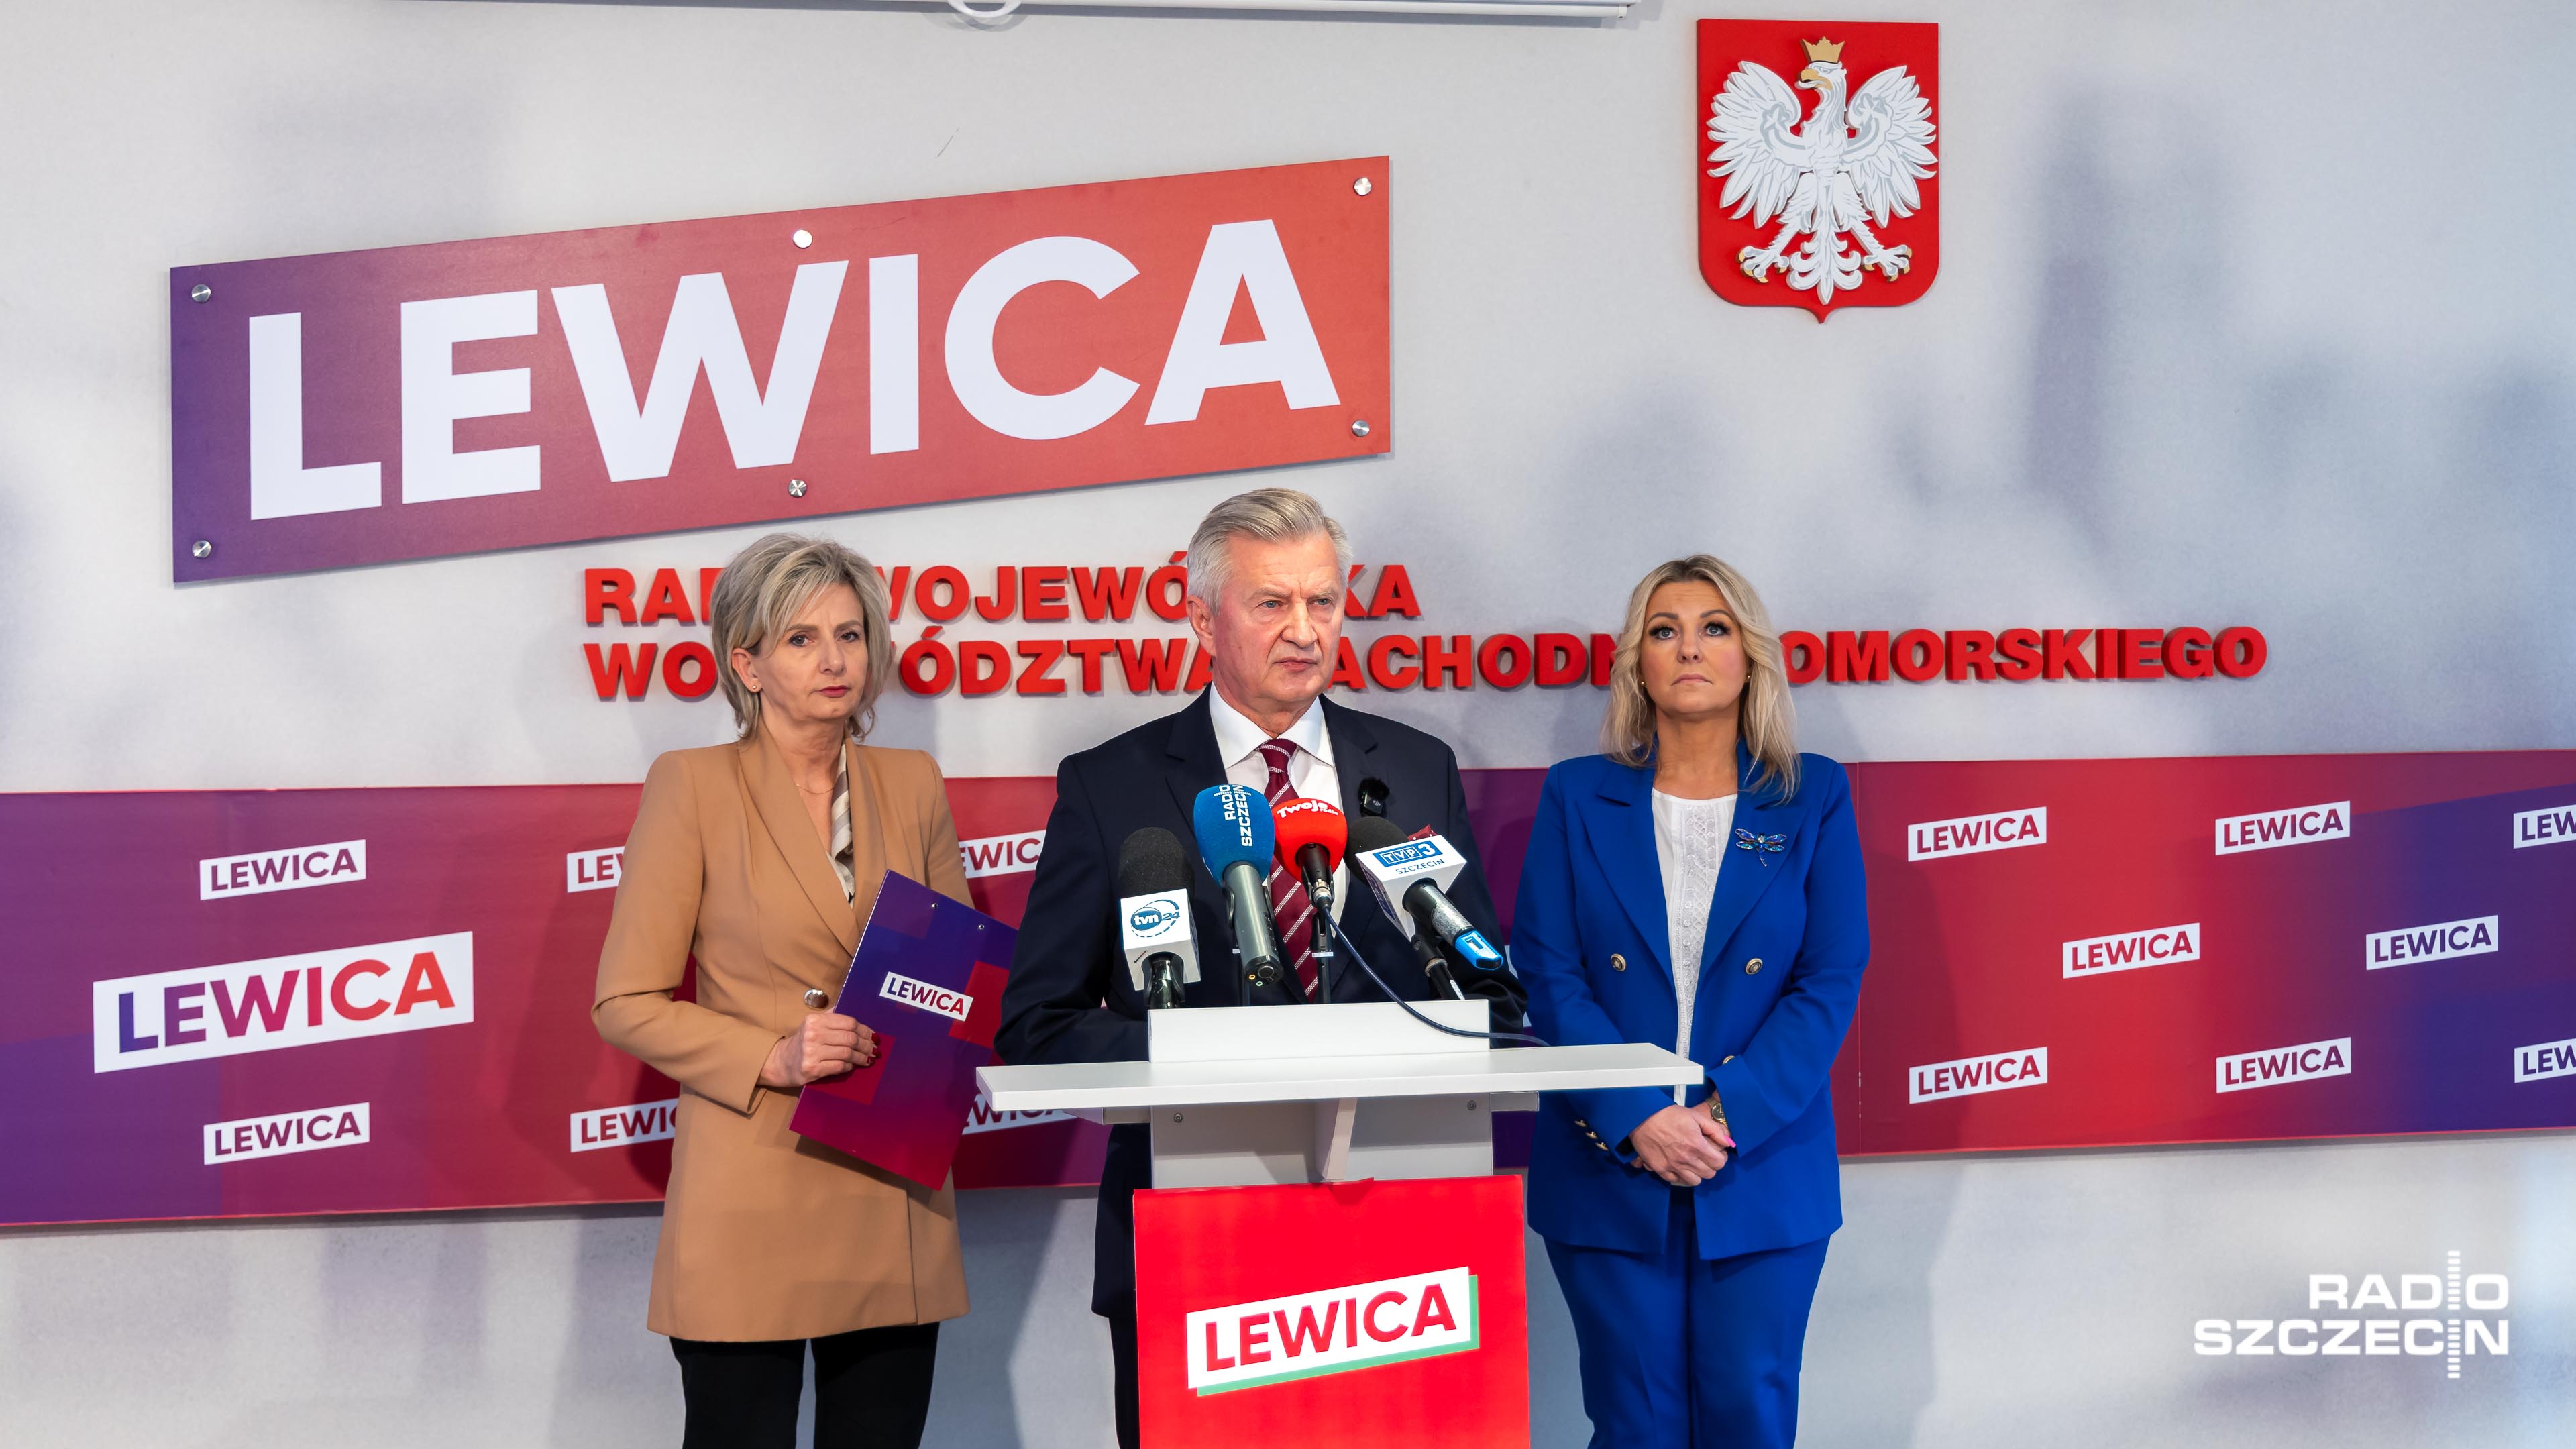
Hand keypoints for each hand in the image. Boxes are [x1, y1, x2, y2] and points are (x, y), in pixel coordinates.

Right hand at [759, 1012, 875, 1087]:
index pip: (848, 1022)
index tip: (874, 1036)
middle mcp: (813, 1034)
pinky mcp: (812, 1068)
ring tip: (868, 1059)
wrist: (780, 1062)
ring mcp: (811, 1052)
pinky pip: (839, 1066)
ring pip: (847, 1053)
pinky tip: (852, 1066)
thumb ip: (831, 1016)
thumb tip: (853, 1007)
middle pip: (850, 1038)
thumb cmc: (802, 1042)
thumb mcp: (813, 1024)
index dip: (865, 1030)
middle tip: (875, 1050)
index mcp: (815, 1020)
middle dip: (866, 1045)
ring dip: (861, 1057)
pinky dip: (849, 1066)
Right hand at [1628, 1104, 1732, 1186]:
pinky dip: (1681, 1176)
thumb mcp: (1695, 1117)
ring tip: (1693, 1162)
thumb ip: (1715, 1130)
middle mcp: (1686, 1159)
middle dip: (1710, 1165)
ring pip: (1694, 1181)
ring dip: (1697, 1173)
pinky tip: (1680, 1165)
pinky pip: (1677, 1181)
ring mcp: (1673, 1166)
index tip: (1717, 1153)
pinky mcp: (1661, 1169)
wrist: (1642, 1117)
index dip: (1721, 1158)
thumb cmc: (1669, 1115)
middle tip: (1705, 1156)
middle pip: (1709, 1174)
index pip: (1719, 1163)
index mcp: (1697, 1145)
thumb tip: (1729, 1143)